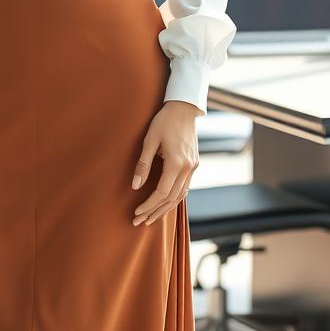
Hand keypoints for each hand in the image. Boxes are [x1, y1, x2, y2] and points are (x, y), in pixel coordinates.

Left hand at [131, 100, 199, 225]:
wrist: (184, 108)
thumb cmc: (164, 121)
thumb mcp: (149, 140)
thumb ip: (143, 164)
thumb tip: (135, 186)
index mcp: (177, 163)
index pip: (161, 192)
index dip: (148, 205)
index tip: (136, 213)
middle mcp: (188, 168)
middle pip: (171, 198)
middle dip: (155, 212)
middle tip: (140, 222)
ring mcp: (193, 167)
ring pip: (180, 196)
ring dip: (165, 208)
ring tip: (151, 218)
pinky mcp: (194, 164)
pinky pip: (185, 188)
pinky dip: (174, 198)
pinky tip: (165, 203)